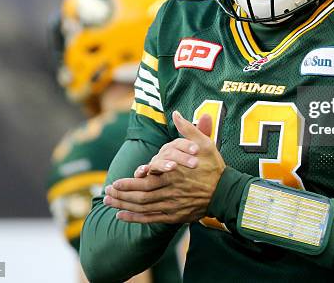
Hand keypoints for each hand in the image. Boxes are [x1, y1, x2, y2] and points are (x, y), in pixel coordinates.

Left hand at [104, 112, 224, 223]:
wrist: (227, 192)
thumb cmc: (214, 167)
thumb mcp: (204, 144)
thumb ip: (188, 129)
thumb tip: (176, 113)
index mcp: (174, 175)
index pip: (146, 181)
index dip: (129, 183)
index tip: (115, 182)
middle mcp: (170, 192)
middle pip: (140, 196)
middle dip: (121, 195)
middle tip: (106, 192)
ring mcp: (172, 205)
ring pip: (143, 208)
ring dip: (124, 206)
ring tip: (109, 203)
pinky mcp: (175, 216)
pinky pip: (151, 219)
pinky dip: (135, 219)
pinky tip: (122, 216)